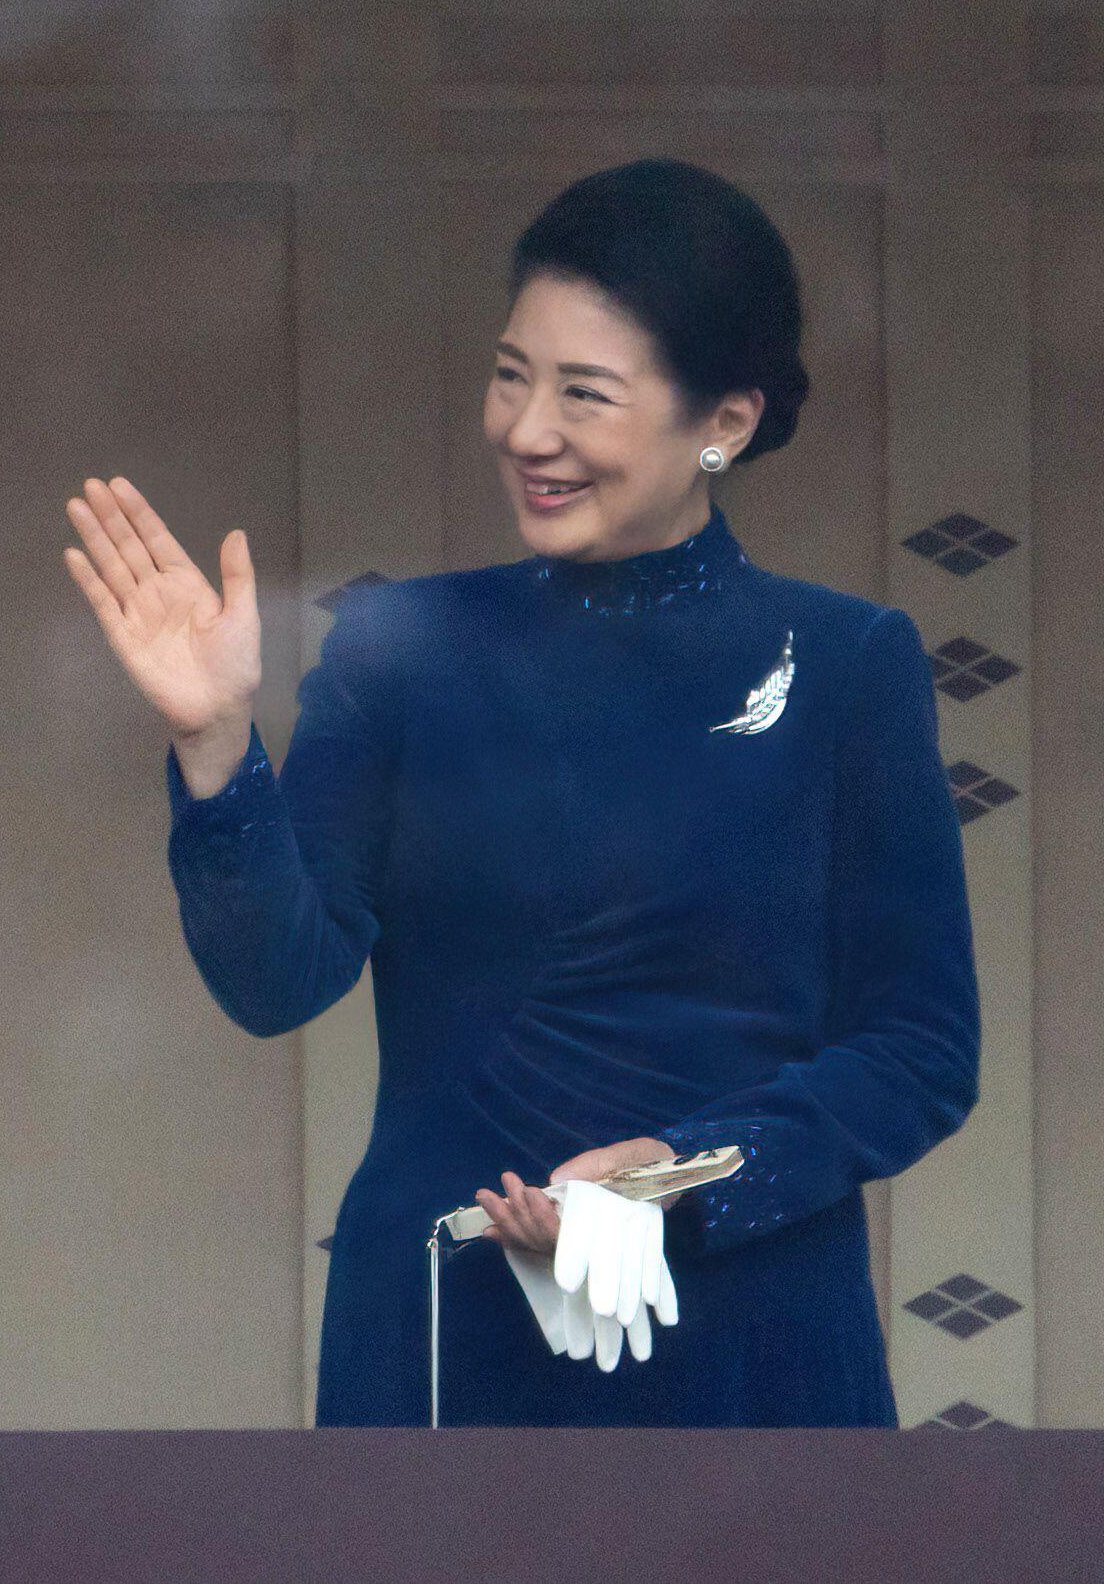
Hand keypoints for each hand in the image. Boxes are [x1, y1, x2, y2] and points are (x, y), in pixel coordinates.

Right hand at [62, 476, 260, 735]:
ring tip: (76, 508)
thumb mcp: (243, 616)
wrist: (218, 710)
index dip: (139, 513)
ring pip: (112, 568)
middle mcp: (158, 592)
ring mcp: (138, 613)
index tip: (119, 485)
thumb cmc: (235, 664)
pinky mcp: (123, 637)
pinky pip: (103, 604)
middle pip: (129, 547)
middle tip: (90, 486)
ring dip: (94, 539)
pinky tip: (74, 556)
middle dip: (111, 517)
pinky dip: (89, 581)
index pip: (157, 540)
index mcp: (187, 584)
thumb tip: (237, 533)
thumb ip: (238, 575)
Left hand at [475, 1137, 680, 1256]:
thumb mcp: (632, 1155)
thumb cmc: (653, 1164)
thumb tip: (556, 1179)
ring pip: (540, 1242)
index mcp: (609, 1225)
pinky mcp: (574, 1236)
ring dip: (510, 1224)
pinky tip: (493, 1228)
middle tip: (490, 1192)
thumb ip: (597, 1165)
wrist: (670, 1174)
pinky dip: (516, 1236)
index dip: (543, 1219)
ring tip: (485, 1200)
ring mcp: (582, 1241)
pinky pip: (542, 1241)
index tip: (529, 1192)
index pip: (570, 1236)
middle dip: (515, 1217)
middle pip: (547, 1240)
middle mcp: (593, 1241)